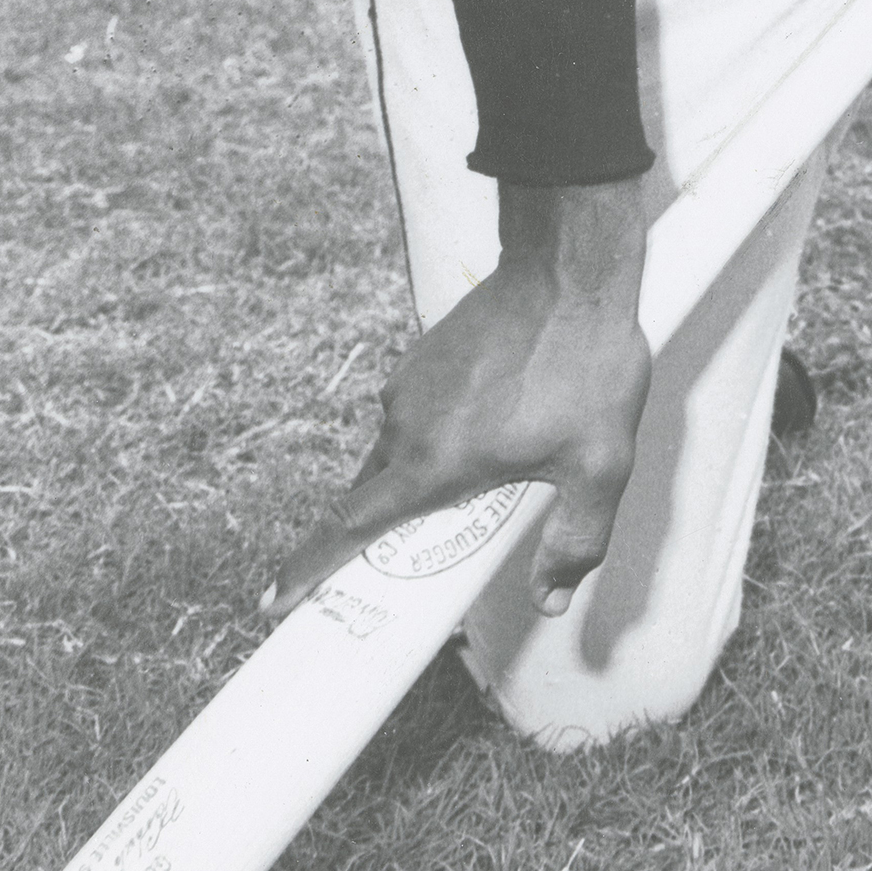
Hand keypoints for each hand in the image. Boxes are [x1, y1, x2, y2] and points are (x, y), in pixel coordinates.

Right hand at [263, 177, 650, 625]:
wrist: (571, 268)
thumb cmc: (586, 365)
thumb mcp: (599, 466)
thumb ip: (575, 542)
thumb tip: (551, 600)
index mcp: (431, 463)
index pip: (347, 528)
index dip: (306, 569)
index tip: (271, 602)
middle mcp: (404, 424)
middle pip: (374, 496)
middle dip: (388, 531)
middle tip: (431, 551)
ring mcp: (409, 383)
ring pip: (400, 451)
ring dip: (426, 474)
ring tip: (495, 473)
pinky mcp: (423, 353)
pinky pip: (418, 412)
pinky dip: (439, 433)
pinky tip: (496, 423)